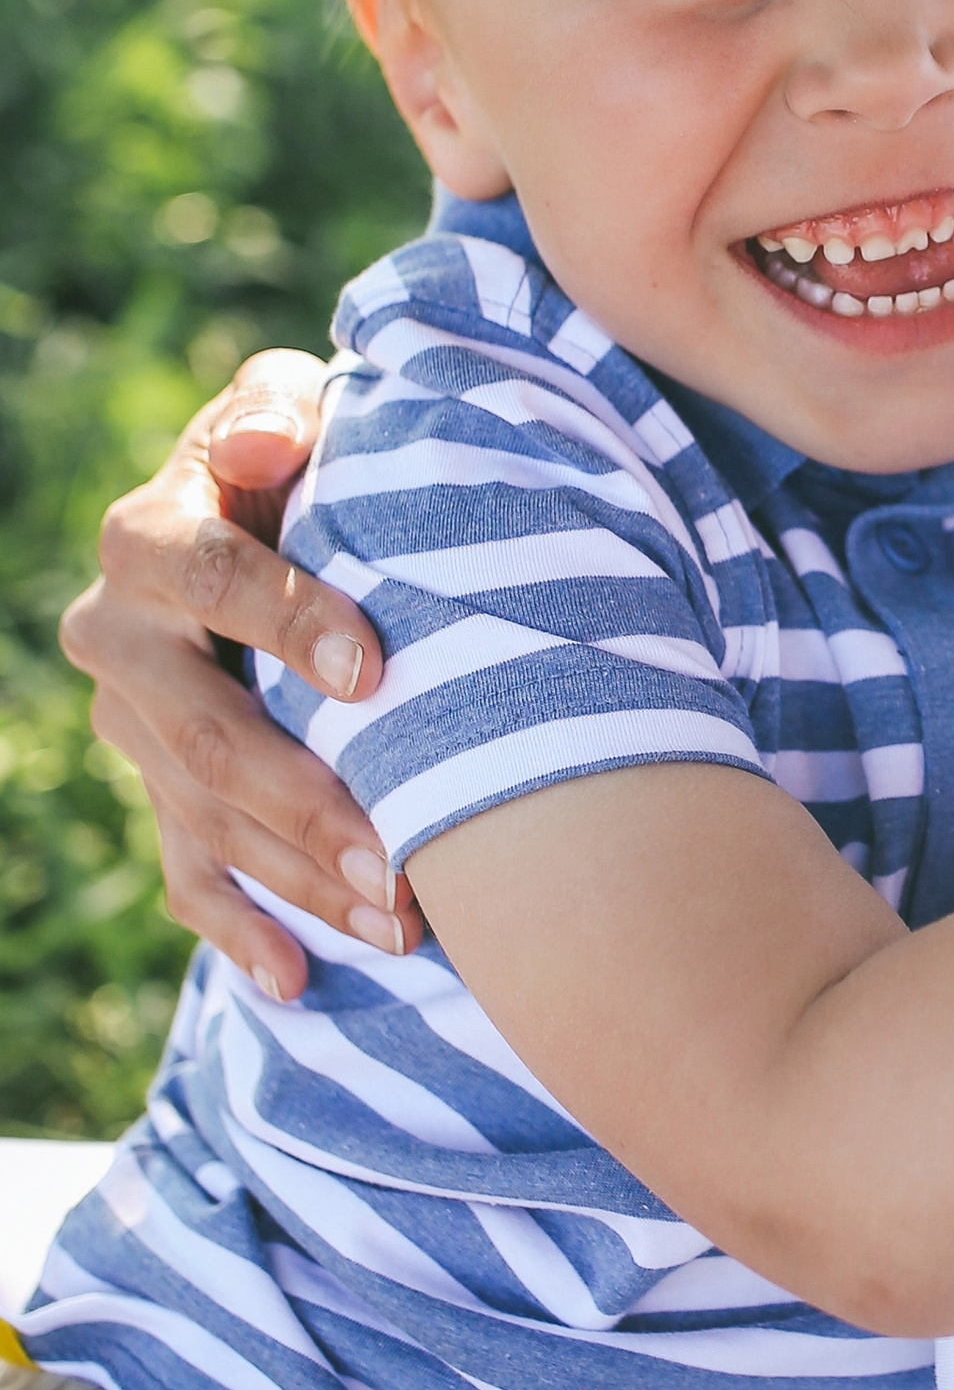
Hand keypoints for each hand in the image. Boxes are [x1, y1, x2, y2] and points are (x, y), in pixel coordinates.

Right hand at [59, 351, 422, 999]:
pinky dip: (243, 933)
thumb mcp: (292, 410)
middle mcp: (121, 640)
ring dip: (297, 881)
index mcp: (150, 539)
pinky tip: (298, 980)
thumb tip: (262, 448)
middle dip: (300, 801)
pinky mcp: (162, 794)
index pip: (208, 578)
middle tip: (393, 858)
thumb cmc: (308, 458)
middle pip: (202, 732)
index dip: (286, 619)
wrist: (274, 519)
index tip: (374, 668)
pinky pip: (189, 877)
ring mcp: (135, 730)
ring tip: (396, 924)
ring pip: (204, 819)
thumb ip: (276, 411)